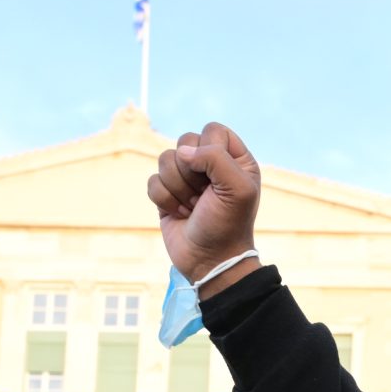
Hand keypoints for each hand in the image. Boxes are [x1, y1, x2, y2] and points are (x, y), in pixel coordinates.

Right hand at [147, 123, 260, 290]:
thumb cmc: (228, 225)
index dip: (209, 149)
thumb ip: (216, 158)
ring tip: (193, 208)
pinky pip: (153, 181)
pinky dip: (164, 200)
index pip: (213, 130)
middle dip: (191, 173)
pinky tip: (179, 214)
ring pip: (165, 159)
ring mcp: (186, 178)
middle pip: (185, 141)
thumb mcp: (237, 189)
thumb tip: (182, 152)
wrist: (209, 261)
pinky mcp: (167, 193)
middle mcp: (210, 165)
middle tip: (204, 196)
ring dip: (178, 189)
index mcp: (235, 159)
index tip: (216, 177)